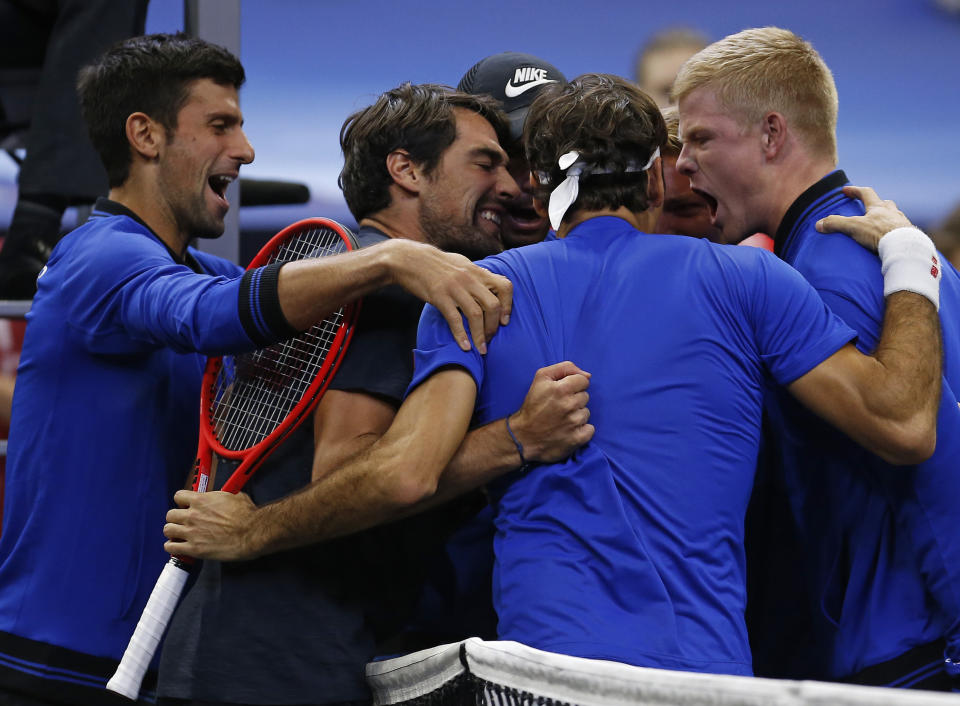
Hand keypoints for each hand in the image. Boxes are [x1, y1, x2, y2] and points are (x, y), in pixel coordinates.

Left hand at [163, 490, 262, 560]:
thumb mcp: (233, 496)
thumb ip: (218, 497)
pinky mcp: (194, 549)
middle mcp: (192, 515)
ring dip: (173, 532)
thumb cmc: (247, 515)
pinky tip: (178, 547)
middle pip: (170, 514)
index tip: (185, 505)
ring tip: (179, 535)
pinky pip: (171, 548)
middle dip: (176, 518)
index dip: (182, 501)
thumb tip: (219, 497)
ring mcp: (191, 532)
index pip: (178, 496)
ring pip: (168, 530)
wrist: (252, 532)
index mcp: (201, 500)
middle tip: (183, 522)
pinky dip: (172, 547)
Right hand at [383, 239, 511, 353]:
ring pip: (476, 315)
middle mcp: (469, 279)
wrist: (409, 259)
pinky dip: (461, 335)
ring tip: (480, 349)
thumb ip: (476, 276)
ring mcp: (454, 288)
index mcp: (477, 271)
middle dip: (494, 326)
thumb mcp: (461, 264)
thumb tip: (489, 284)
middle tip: (490, 338)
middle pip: (492, 305)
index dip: (508, 305)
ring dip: (480, 335)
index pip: (504, 286)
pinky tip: (464, 346)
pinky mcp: (439, 296)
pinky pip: (454, 319)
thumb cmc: (435, 264)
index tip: (504, 321)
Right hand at [509, 361, 594, 463]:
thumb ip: (564, 368)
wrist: (523, 435)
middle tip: (560, 406)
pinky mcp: (576, 438)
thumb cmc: (532, 405)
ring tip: (562, 418)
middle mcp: (569, 405)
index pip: (583, 380)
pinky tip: (569, 429)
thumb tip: (587, 375)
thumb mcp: (541, 377)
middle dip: (574, 399)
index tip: (564, 392)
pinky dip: (582, 430)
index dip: (574, 385)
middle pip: (585, 396)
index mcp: (561, 389)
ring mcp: (574, 423)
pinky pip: (590, 429)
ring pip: (586, 413)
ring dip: (577, 415)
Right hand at [816, 186, 912, 252]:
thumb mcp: (854, 227)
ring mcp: (901, 222)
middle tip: (868, 209)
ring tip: (878, 226)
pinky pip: (899, 229)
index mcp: (878, 207)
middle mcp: (892, 212)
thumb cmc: (880, 233)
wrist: (903, 246)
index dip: (855, 190)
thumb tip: (819, 224)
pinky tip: (888, 239)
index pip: (866, 193)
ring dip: (885, 218)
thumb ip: (836, 224)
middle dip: (875, 204)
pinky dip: (892, 231)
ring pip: (893, 216)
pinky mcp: (907, 235)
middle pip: (883, 203)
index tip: (846, 190)